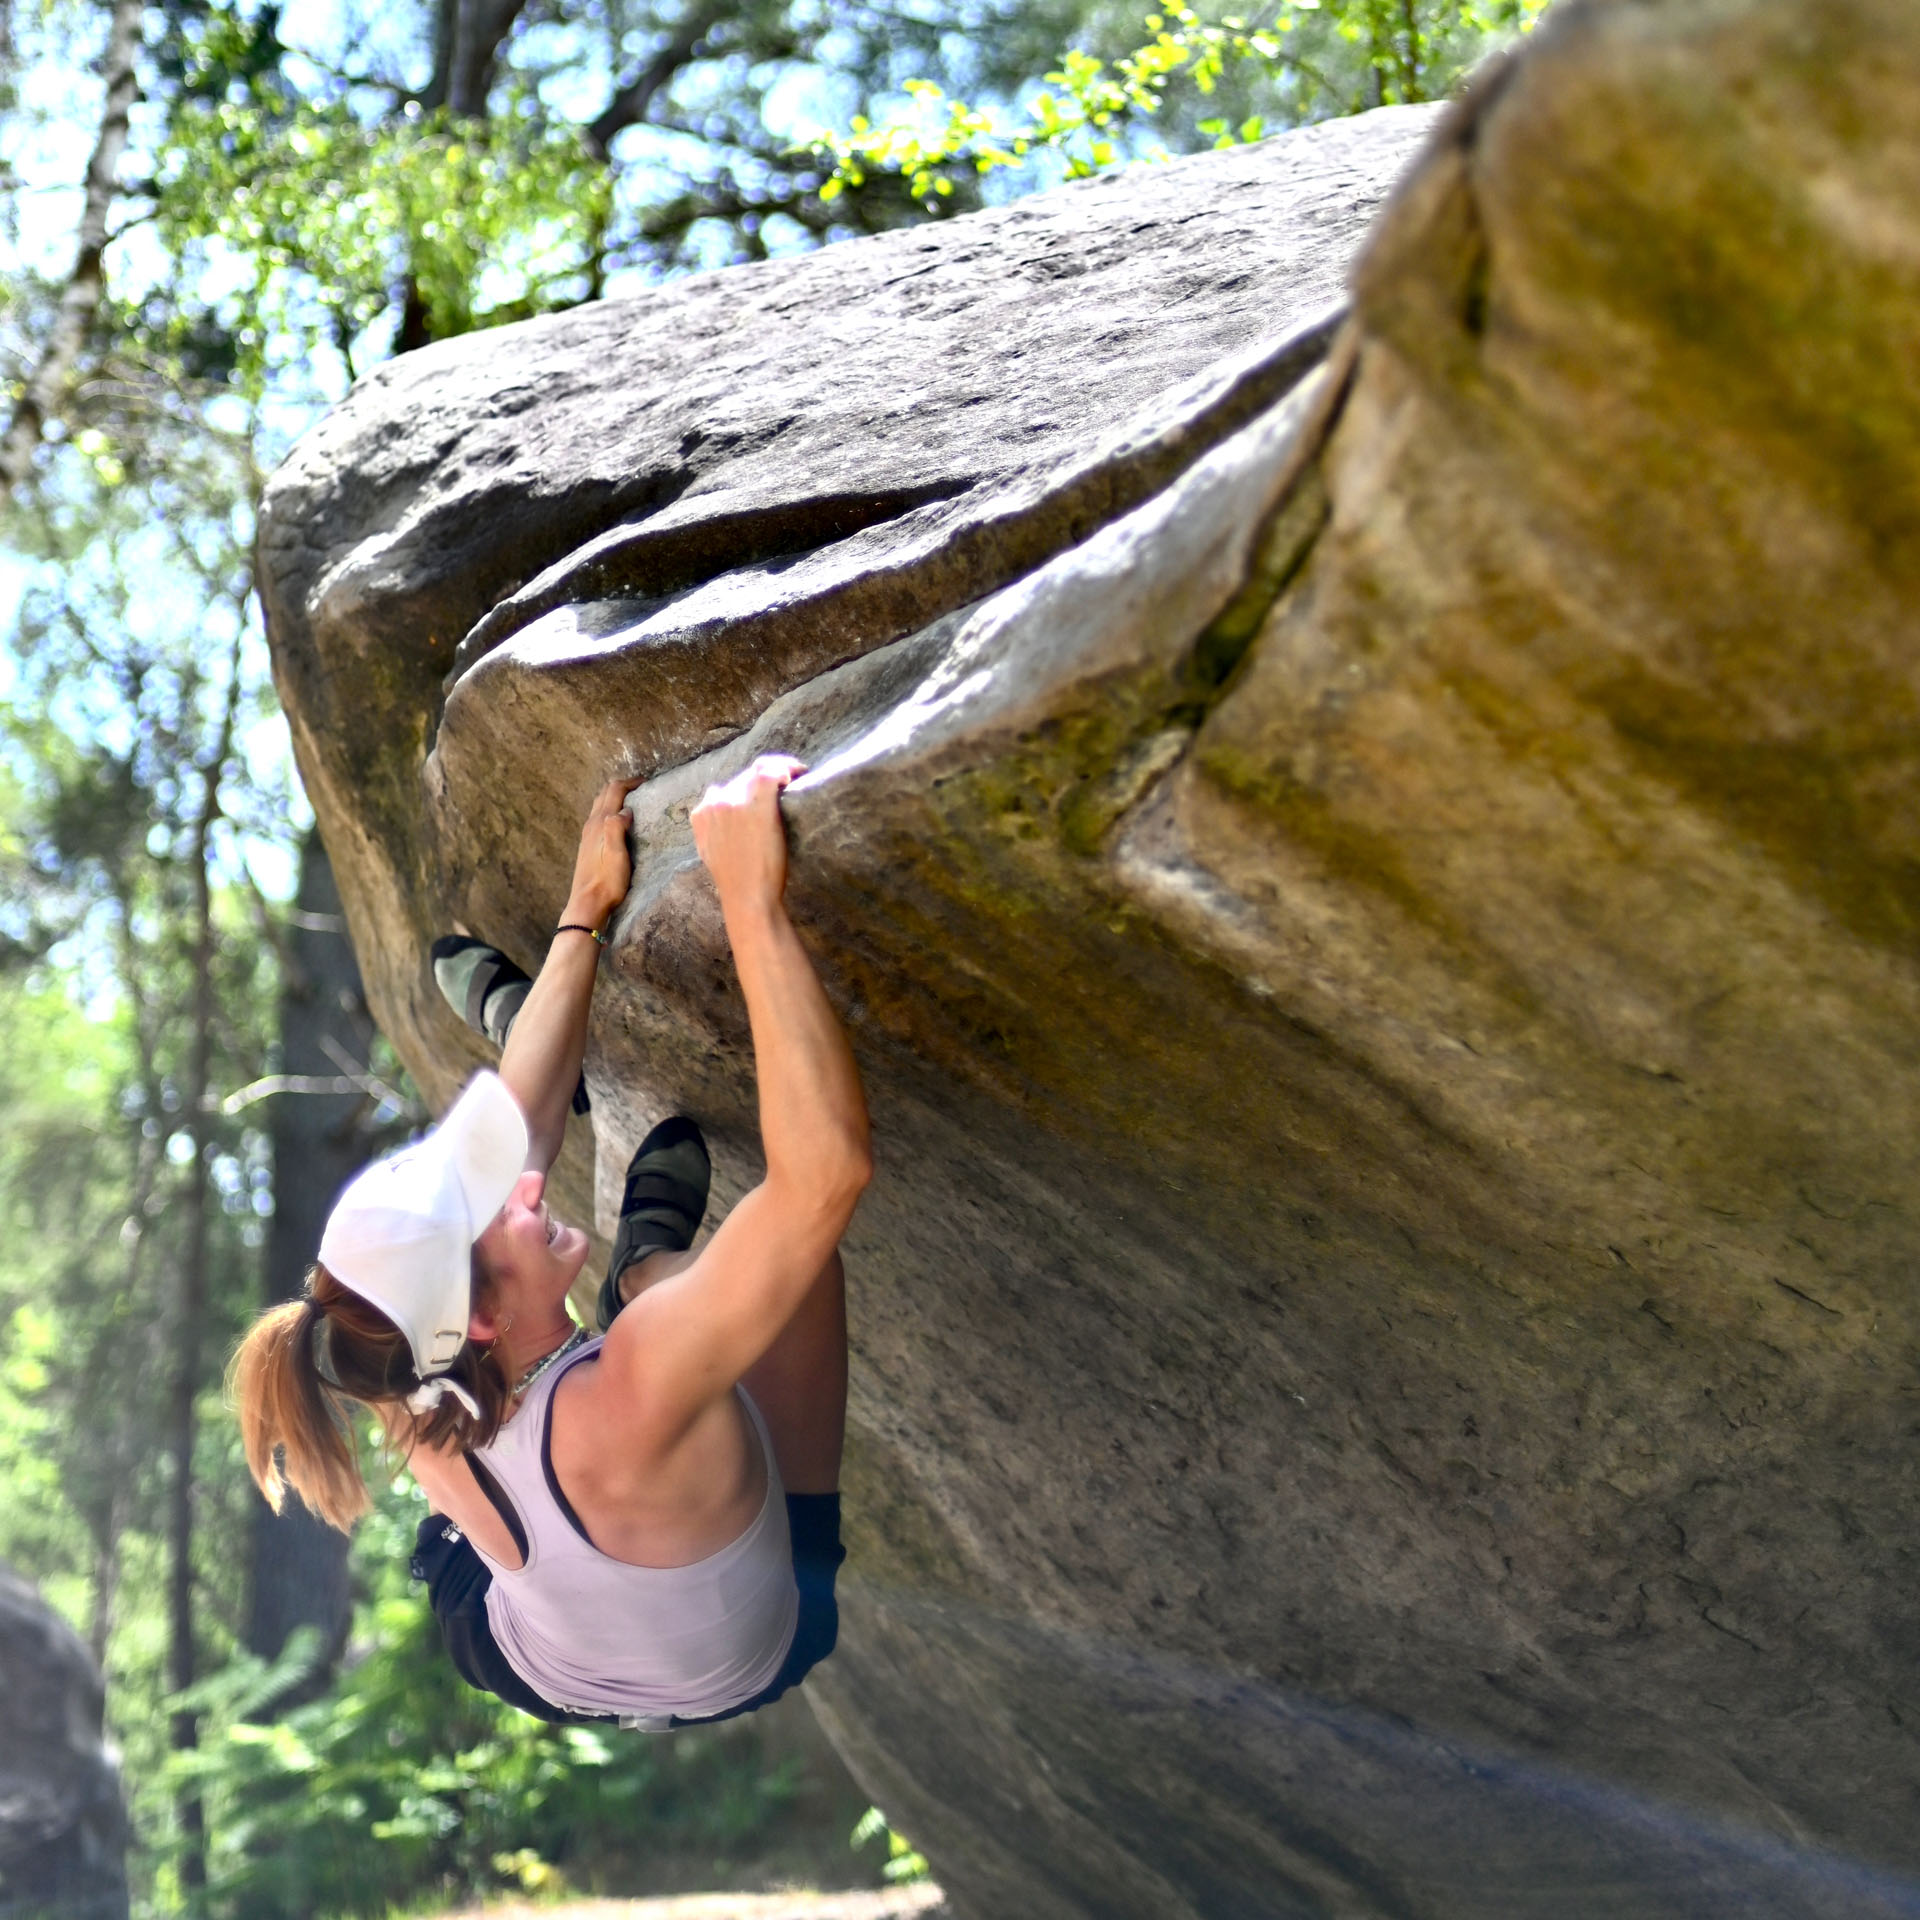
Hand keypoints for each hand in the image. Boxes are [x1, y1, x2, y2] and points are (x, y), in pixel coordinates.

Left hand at [564, 775, 641, 927]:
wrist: (588, 903)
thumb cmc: (607, 881)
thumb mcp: (617, 854)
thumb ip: (617, 828)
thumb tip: (625, 810)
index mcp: (600, 823)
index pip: (614, 791)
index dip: (630, 783)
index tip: (648, 782)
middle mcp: (591, 824)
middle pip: (605, 794)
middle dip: (623, 786)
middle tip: (642, 788)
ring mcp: (588, 834)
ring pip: (601, 804)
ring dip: (615, 797)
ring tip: (634, 800)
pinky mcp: (588, 844)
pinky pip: (599, 816)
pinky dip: (610, 809)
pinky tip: (619, 820)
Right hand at [691, 755, 802, 918]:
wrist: (748, 897)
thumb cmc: (736, 883)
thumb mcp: (710, 854)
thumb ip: (711, 831)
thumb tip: (721, 819)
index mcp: (702, 814)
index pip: (724, 789)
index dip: (746, 789)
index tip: (764, 794)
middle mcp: (716, 802)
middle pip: (744, 779)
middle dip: (765, 781)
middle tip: (786, 786)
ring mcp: (736, 801)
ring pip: (759, 771)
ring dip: (779, 770)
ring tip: (796, 777)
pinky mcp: (758, 804)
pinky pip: (772, 772)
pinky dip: (787, 767)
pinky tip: (798, 774)